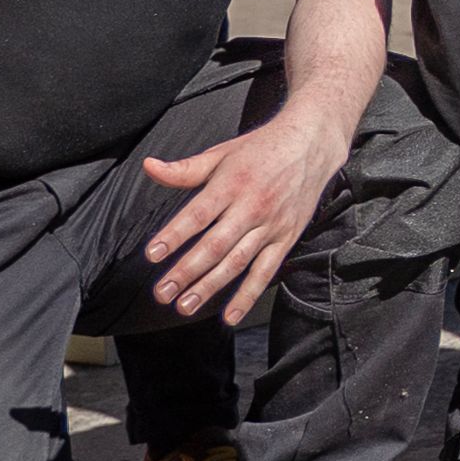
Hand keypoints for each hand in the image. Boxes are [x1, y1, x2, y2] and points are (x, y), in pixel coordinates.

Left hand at [136, 99, 356, 326]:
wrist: (310, 145)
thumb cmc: (261, 149)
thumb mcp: (222, 153)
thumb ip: (185, 169)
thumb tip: (149, 167)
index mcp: (231, 184)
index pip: (198, 214)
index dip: (174, 235)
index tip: (153, 254)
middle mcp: (251, 207)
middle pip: (214, 245)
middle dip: (186, 271)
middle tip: (162, 292)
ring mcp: (270, 226)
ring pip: (236, 262)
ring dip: (210, 287)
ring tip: (185, 306)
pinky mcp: (285, 239)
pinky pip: (265, 271)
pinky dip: (248, 295)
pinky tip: (230, 315)